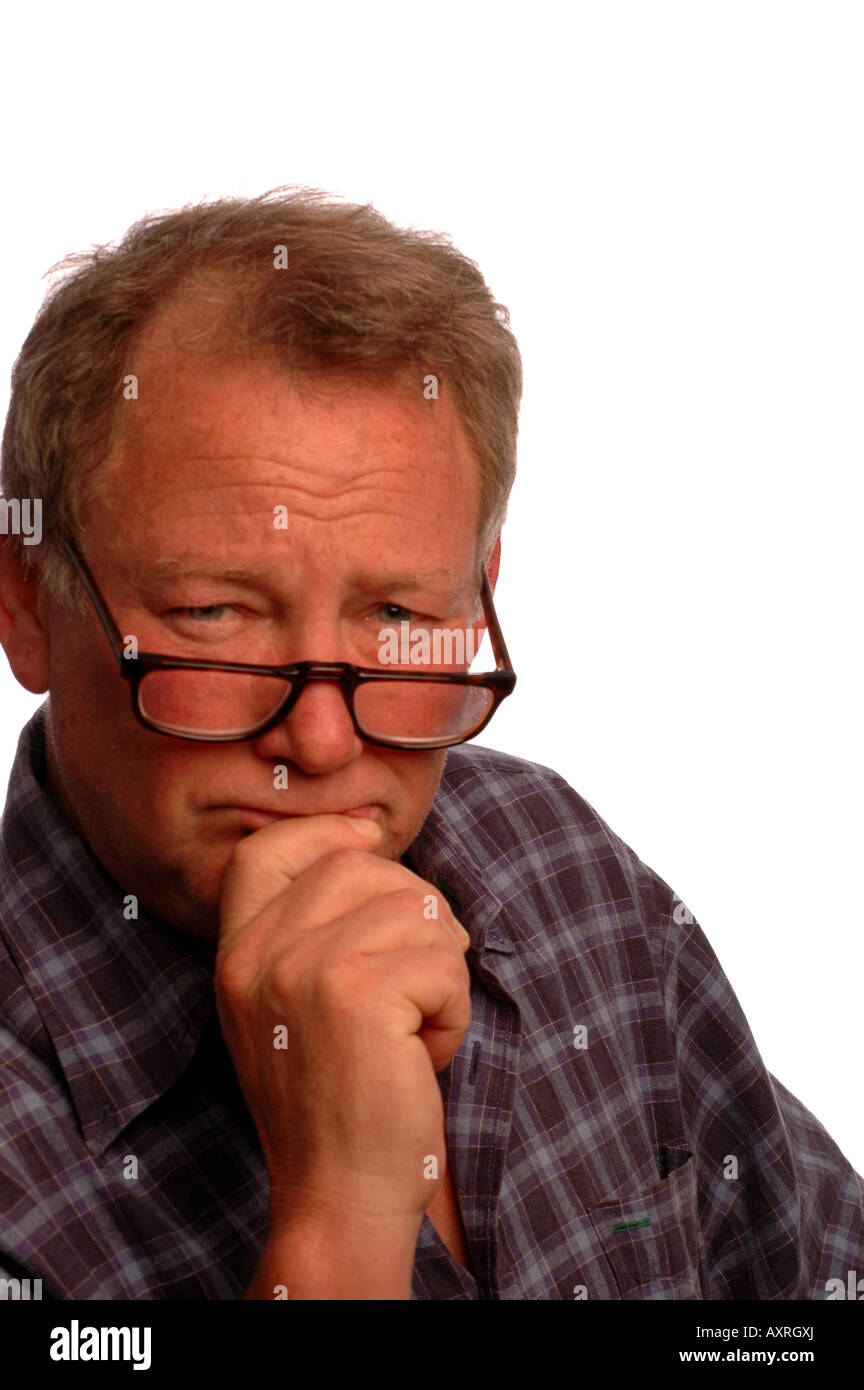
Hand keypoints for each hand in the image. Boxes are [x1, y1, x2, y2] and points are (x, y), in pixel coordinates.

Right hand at [216, 813, 471, 1235]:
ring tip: (410, 1032)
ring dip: (440, 973)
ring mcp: (303, 968)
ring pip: (418, 912)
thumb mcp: (292, 1002)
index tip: (374, 840)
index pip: (268, 849)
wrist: (338, 1197)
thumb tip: (368, 833)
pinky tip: (421, 1056)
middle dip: (414, 918)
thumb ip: (310, 927)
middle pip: (363, 866)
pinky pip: (445, 962)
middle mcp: (258, 952)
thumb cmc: (336, 1100)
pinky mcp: (358, 993)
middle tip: (409, 992)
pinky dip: (453, 1011)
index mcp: (236, 952)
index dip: (328, 830)